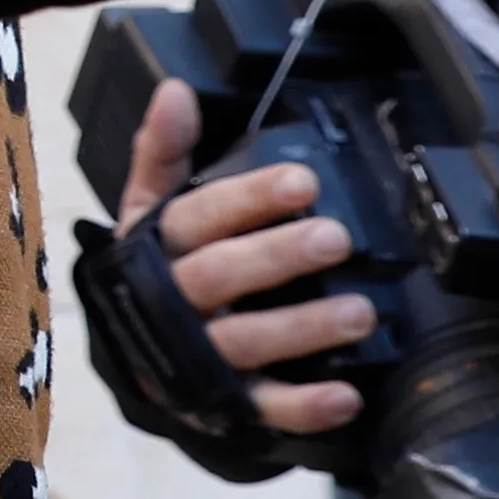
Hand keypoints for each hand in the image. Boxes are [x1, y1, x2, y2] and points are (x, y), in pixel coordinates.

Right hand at [115, 73, 376, 433]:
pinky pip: (264, 407)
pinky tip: (346, 397)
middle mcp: (175, 301)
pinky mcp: (226, 403)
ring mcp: (200, 355)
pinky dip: (304, 406)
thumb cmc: (160, 267)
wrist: (139, 354)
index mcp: (157, 247)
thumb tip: (175, 91)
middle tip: (336, 239)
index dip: (249, 200)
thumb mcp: (151, 207)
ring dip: (303, 329)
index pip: (198, 217)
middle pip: (220, 277)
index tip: (304, 183)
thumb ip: (164, 151)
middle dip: (279, 257)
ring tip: (360, 312)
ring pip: (246, 342)